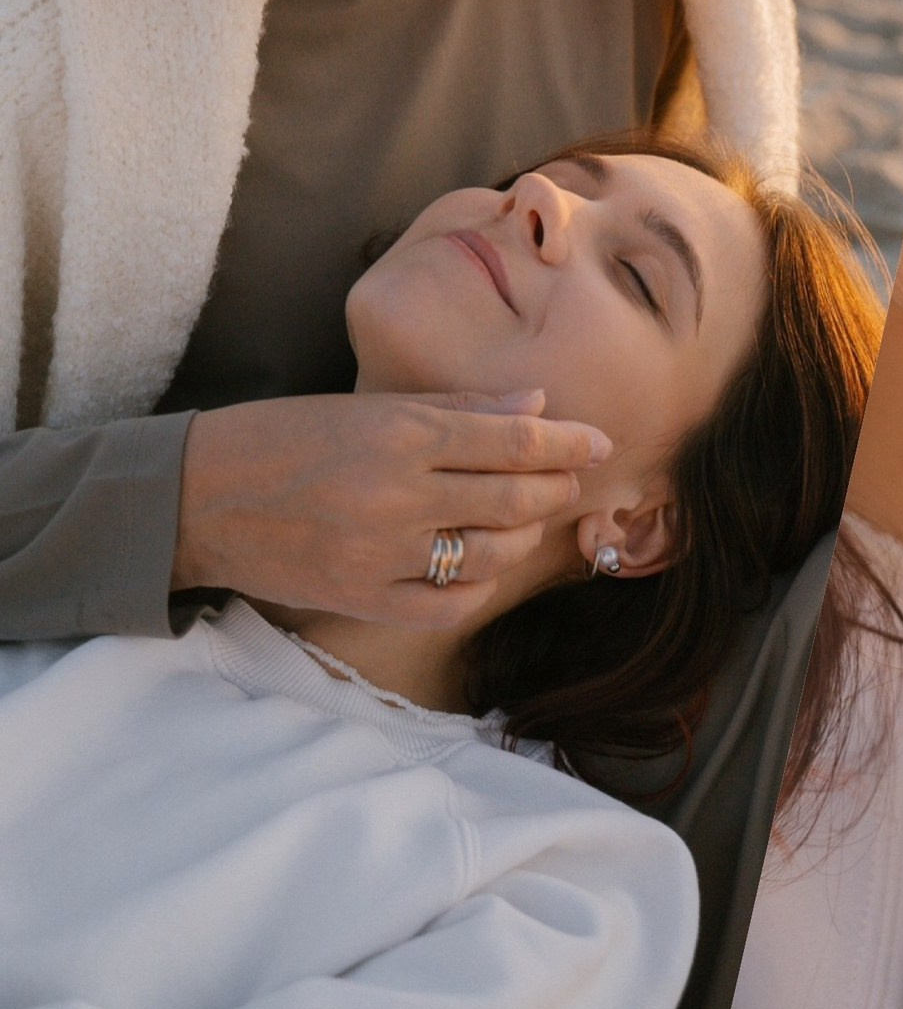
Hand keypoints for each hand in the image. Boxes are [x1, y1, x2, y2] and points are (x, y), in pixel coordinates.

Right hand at [174, 391, 611, 626]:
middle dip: (555, 487)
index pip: (513, 441)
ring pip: (491, 554)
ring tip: (530, 517)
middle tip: (571, 477)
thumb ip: (457, 409)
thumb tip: (537, 408)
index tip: (598, 442)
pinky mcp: (362, 599)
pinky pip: (448, 602)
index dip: (567, 443)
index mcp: (400, 435)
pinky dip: (479, 584)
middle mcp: (398, 496)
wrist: (198, 499)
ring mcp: (382, 555)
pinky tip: (485, 564)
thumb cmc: (283, 437)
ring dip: (525, 536)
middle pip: (513, 497)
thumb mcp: (368, 406)